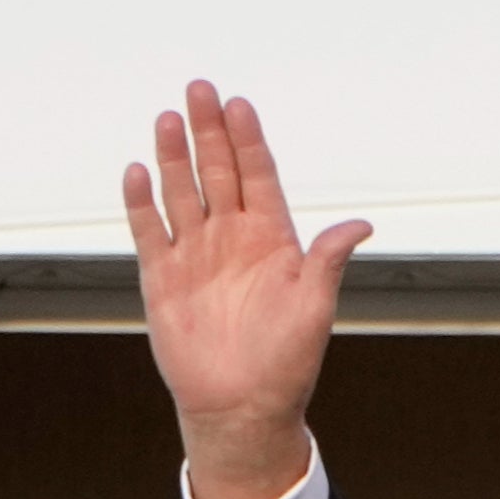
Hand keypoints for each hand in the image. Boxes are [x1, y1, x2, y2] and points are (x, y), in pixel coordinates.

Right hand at [120, 81, 372, 498]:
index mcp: (271, 238)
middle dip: (208, 131)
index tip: (239, 106)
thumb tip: (360, 226)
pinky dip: (142, 203)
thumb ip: (327, 261)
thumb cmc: (285, 363)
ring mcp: (196, 255)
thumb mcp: (315, 308)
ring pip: (182, 193)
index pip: (257, 175)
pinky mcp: (164, 278)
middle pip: (217, 171)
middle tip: (200, 90)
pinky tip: (139, 172)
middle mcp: (231, 238)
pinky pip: (150, 232)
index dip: (248, 141)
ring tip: (169, 119)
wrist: (242, 408)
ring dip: (175, 157)